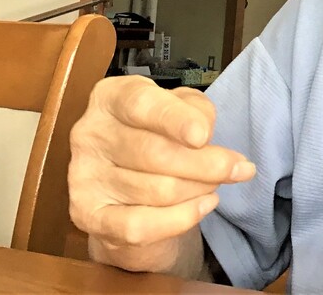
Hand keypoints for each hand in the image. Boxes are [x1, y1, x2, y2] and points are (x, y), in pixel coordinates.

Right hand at [68, 76, 254, 275]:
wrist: (130, 182)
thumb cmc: (160, 133)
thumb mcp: (183, 108)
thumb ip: (196, 110)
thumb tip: (202, 135)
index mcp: (110, 97)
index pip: (141, 104)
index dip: (174, 120)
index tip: (203, 136)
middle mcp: (89, 134)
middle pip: (155, 153)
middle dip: (207, 164)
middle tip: (239, 168)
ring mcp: (83, 177)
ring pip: (157, 190)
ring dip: (200, 189)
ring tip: (216, 184)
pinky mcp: (87, 216)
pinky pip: (140, 226)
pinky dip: (181, 218)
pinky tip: (204, 205)